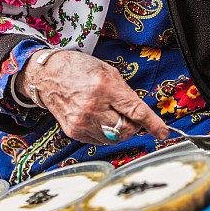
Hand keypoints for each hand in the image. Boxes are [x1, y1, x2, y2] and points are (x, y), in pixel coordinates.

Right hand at [16, 50, 168, 143]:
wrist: (47, 77)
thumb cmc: (78, 69)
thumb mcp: (107, 71)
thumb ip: (126, 94)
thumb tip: (142, 116)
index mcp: (103, 87)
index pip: (135, 111)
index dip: (152, 124)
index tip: (163, 132)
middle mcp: (92, 107)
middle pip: (127, 129)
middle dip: (134, 125)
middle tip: (129, 115)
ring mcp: (81, 122)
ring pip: (114, 138)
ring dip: (119, 130)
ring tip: (109, 113)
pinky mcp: (74, 132)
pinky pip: (100, 141)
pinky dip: (105, 133)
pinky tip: (98, 118)